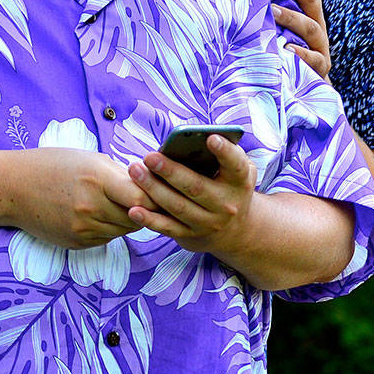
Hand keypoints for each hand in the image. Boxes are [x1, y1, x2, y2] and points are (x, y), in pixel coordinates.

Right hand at [17, 147, 163, 248]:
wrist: (14, 188)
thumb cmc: (53, 165)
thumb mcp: (90, 159)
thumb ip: (122, 174)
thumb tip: (151, 183)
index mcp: (98, 179)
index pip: (143, 197)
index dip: (157, 195)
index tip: (163, 189)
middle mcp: (92, 207)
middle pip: (138, 217)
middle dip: (148, 208)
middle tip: (152, 198)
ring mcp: (84, 229)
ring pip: (126, 230)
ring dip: (131, 219)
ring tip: (125, 203)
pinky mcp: (78, 243)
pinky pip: (109, 238)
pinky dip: (113, 227)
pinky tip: (104, 213)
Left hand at [126, 134, 255, 256]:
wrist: (236, 230)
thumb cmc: (230, 186)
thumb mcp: (239, 169)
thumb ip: (225, 153)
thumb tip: (197, 138)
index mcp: (239, 181)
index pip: (235, 165)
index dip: (225, 152)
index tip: (210, 138)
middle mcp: (226, 204)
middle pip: (196, 187)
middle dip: (170, 171)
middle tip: (149, 157)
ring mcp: (208, 222)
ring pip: (178, 206)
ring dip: (153, 189)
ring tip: (135, 171)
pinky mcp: (191, 235)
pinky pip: (167, 228)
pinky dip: (150, 220)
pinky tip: (133, 210)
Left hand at [273, 0, 330, 80]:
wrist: (303, 85)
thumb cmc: (282, 47)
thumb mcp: (275, 22)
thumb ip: (267, 0)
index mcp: (307, 6)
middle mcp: (316, 21)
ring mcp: (320, 45)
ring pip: (310, 26)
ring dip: (291, 17)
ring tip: (271, 11)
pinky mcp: (320, 67)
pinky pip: (314, 59)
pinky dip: (300, 54)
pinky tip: (286, 49)